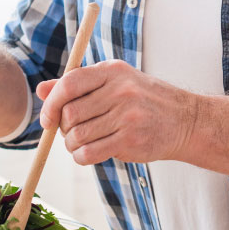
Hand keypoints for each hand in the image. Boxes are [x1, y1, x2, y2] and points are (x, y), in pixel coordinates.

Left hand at [37, 60, 198, 164]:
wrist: (187, 121)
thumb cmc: (147, 101)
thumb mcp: (117, 83)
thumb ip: (79, 85)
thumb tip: (42, 90)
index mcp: (113, 72)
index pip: (69, 83)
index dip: (51, 103)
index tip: (48, 119)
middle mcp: (121, 91)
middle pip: (70, 113)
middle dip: (65, 128)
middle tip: (75, 133)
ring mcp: (127, 115)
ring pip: (77, 136)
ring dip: (72, 145)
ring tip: (84, 144)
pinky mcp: (131, 139)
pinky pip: (89, 153)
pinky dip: (81, 157)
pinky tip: (89, 154)